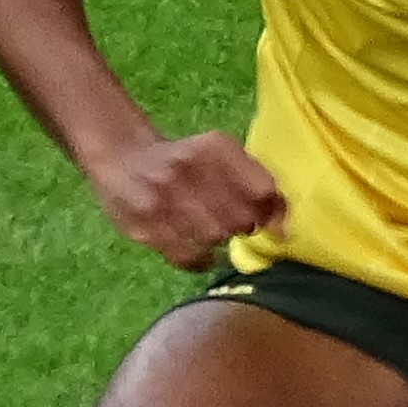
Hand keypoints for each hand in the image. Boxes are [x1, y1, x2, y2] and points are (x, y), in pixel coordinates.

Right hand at [89, 131, 287, 268]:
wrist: (122, 156)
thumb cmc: (185, 162)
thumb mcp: (219, 156)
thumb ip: (257, 185)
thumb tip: (285, 231)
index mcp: (214, 146)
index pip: (263, 190)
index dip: (269, 211)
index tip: (260, 216)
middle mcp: (188, 167)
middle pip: (241, 218)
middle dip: (242, 226)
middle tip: (229, 221)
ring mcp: (163, 196)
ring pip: (216, 236)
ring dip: (218, 239)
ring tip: (206, 227)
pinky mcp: (144, 224)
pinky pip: (189, 256)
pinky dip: (201, 260)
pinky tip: (198, 251)